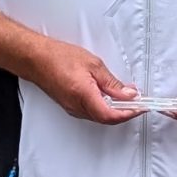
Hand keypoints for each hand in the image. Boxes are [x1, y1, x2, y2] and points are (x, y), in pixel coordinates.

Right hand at [24, 37, 142, 123]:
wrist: (36, 59)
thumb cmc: (58, 57)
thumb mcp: (93, 64)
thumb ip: (112, 82)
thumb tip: (128, 94)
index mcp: (84, 95)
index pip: (111, 115)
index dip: (129, 113)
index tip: (141, 107)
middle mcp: (77, 106)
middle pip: (107, 119)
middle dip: (125, 112)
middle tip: (138, 103)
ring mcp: (72, 109)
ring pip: (100, 117)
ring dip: (115, 111)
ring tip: (127, 99)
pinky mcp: (70, 107)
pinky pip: (92, 113)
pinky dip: (105, 108)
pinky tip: (110, 99)